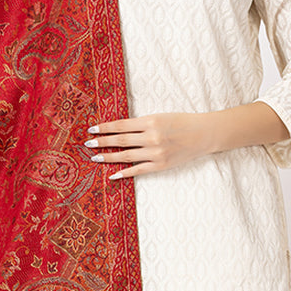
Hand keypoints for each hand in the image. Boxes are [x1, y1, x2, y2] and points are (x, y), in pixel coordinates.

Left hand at [83, 112, 214, 179]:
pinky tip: (112, 174)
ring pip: (126, 156)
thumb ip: (141, 123)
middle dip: (102, 142)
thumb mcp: (160, 116)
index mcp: (150, 121)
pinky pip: (138, 170)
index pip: (121, 125)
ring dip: (108, 157)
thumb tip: (118, 129)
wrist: (204, 134)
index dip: (105, 128)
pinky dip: (124, 172)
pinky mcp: (161, 165)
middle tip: (87, 143)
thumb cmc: (181, 122)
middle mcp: (152, 137)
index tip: (92, 129)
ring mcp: (156, 153)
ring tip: (95, 157)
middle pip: (120, 140)